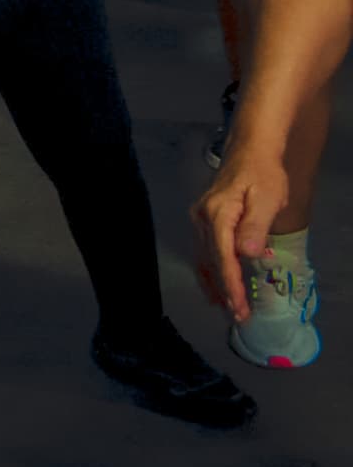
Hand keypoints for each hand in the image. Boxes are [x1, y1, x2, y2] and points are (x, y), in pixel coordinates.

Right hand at [193, 143, 289, 321]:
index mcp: (217, 215)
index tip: (240, 308)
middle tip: (237, 316)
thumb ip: (256, 226)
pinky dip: (209, 270)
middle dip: (223, 291)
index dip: (232, 286)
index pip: (223, 258)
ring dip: (214, 284)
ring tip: (225, 307)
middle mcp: (202, 219)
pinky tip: (215, 283)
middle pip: (210, 262)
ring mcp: (199, 218)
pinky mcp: (202, 218)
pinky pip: (203, 250)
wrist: (249, 150)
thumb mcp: (267, 198)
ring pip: (203, 258)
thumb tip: (249, 254)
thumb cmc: (263, 173)